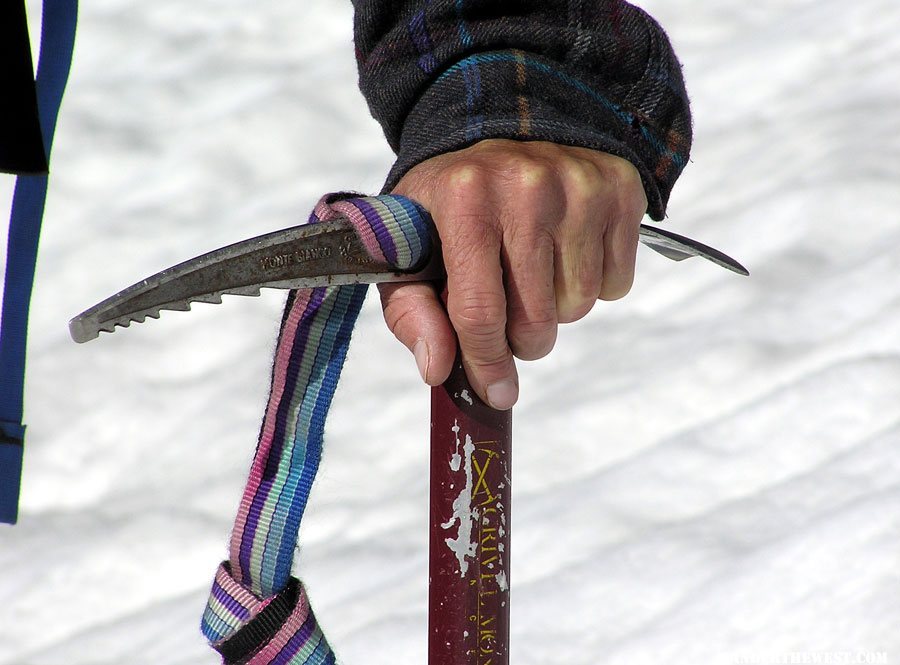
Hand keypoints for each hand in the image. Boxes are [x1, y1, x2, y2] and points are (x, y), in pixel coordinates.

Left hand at [380, 139, 647, 409]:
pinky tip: (566, 251)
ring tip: (533, 270)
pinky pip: (616, 283)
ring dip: (555, 309)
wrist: (508, 120)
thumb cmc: (450, 198)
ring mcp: (580, 187)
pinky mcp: (620, 190)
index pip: (479, 312)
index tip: (494, 393)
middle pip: (537, 322)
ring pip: (579, 307)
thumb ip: (411, 310)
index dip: (486, 365)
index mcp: (463, 200)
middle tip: (508, 314)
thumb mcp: (410, 244)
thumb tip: (438, 369)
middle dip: (520, 339)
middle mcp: (526, 189)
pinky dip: (591, 283)